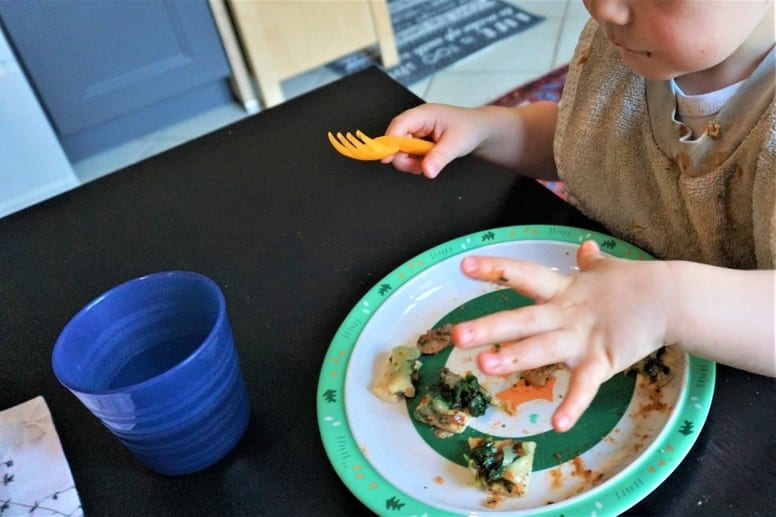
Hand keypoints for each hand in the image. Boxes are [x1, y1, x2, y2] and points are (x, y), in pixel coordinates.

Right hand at [382, 103, 492, 177]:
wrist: (478, 130)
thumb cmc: (469, 128)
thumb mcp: (456, 143)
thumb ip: (440, 157)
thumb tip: (427, 171)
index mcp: (424, 115)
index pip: (399, 125)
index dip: (389, 141)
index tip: (386, 158)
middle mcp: (416, 123)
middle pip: (395, 141)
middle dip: (404, 158)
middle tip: (419, 167)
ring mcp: (416, 134)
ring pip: (400, 152)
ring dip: (411, 163)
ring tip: (430, 164)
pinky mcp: (417, 144)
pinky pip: (408, 157)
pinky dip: (416, 164)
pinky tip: (429, 163)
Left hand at [451, 241, 674, 431]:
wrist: (672, 299)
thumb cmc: (635, 285)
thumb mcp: (607, 270)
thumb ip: (591, 263)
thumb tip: (586, 248)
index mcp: (562, 290)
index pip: (523, 275)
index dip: (495, 271)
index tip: (464, 267)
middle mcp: (565, 314)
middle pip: (522, 319)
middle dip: (489, 328)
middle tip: (457, 337)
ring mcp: (582, 338)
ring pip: (542, 349)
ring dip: (514, 358)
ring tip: (484, 367)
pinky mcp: (602, 361)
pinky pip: (585, 387)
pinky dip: (573, 405)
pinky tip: (557, 424)